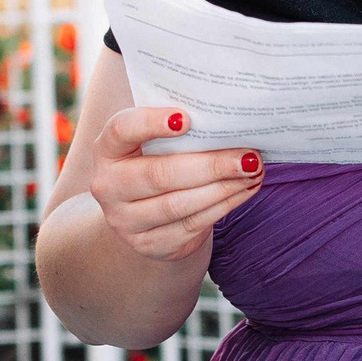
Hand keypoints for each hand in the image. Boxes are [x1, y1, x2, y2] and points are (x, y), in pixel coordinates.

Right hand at [90, 109, 264, 262]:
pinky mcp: (149, 245)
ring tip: (253, 172)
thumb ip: (178, 127)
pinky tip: (244, 191)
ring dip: (223, 188)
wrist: (144, 214)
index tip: (187, 118)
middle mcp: (108, 186)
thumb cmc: (158, 162)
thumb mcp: (156, 142)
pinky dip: (223, 206)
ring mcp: (125, 221)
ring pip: (178, 205)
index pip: (121, 131)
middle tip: (248, 156)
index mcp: (108, 150)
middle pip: (160, 174)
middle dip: (210, 165)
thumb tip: (229, 115)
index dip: (150, 123)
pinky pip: (192, 225)